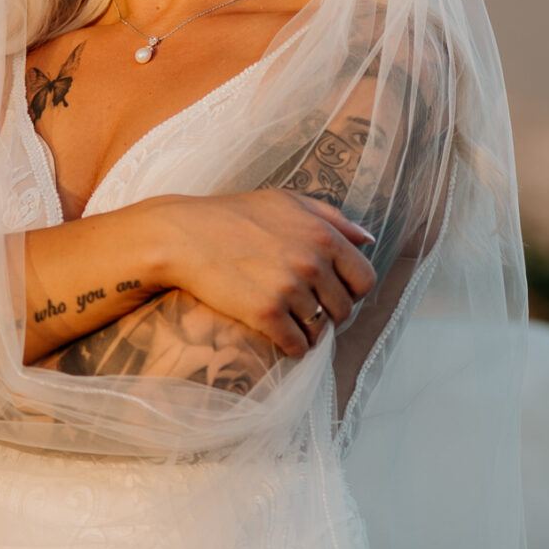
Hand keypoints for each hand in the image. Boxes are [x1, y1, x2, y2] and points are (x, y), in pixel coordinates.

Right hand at [156, 189, 376, 361]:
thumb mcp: (287, 201)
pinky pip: (297, 344)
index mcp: (322, 235)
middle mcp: (312, 262)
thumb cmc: (234, 215)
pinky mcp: (266, 314)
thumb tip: (366, 238)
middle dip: (331, 313)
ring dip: (312, 332)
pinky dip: (294, 347)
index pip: (365, 278)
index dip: (353, 290)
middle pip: (345, 308)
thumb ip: (331, 217)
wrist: (183, 236)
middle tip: (310, 310)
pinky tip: (284, 340)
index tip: (334, 293)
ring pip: (322, 329)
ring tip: (296, 325)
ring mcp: (290, 289)